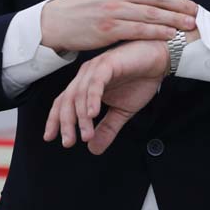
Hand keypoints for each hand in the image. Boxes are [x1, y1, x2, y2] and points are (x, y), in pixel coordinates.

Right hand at [40, 0, 196, 52]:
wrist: (56, 21)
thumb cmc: (84, 6)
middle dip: (182, 4)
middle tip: (196, 11)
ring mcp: (114, 10)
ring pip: (153, 14)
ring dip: (175, 20)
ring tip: (190, 24)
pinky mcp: (109, 29)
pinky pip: (140, 30)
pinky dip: (158, 32)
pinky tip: (170, 35)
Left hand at [43, 40, 167, 154]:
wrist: (159, 60)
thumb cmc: (140, 80)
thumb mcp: (122, 112)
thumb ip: (107, 129)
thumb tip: (93, 149)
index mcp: (86, 85)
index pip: (63, 103)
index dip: (55, 120)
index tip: (50, 138)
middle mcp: (86, 76)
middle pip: (67, 100)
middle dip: (65, 123)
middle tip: (68, 142)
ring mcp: (95, 68)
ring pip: (80, 93)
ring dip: (81, 116)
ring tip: (87, 135)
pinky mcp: (108, 64)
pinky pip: (96, 82)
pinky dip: (92, 98)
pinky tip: (93, 114)